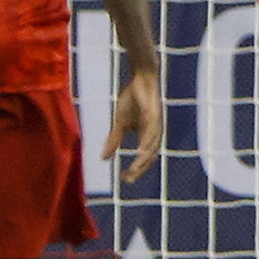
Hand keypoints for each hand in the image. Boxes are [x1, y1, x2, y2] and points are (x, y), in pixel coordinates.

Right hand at [110, 64, 162, 180]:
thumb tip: (103, 159)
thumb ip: (113, 140)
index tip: (124, 179)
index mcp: (147, 136)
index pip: (143, 158)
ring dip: (143, 160)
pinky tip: (141, 150)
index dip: (135, 170)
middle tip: (128, 180)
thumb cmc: (132, 100)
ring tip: (134, 170)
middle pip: (149, 157)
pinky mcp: (155, 114)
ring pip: (152, 147)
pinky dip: (147, 142)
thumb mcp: (120, 122)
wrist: (141, 79)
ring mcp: (156, 125)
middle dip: (139, 169)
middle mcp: (154, 133)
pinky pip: (153, 131)